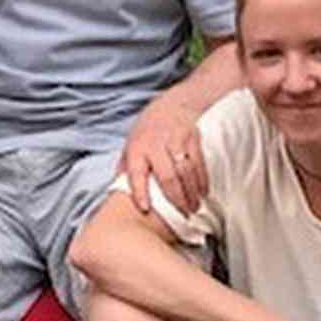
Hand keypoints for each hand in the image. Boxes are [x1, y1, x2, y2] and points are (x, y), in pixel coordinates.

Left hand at [120, 94, 205, 214]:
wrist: (172, 105)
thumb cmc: (148, 132)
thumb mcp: (131, 145)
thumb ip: (125, 168)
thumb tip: (117, 192)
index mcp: (137, 148)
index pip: (136, 172)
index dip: (139, 192)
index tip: (145, 209)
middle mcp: (155, 143)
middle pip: (167, 177)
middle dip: (177, 199)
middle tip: (184, 215)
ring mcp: (175, 139)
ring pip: (185, 172)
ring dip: (192, 193)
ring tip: (194, 208)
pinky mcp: (192, 137)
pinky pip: (199, 163)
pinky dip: (202, 181)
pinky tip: (203, 192)